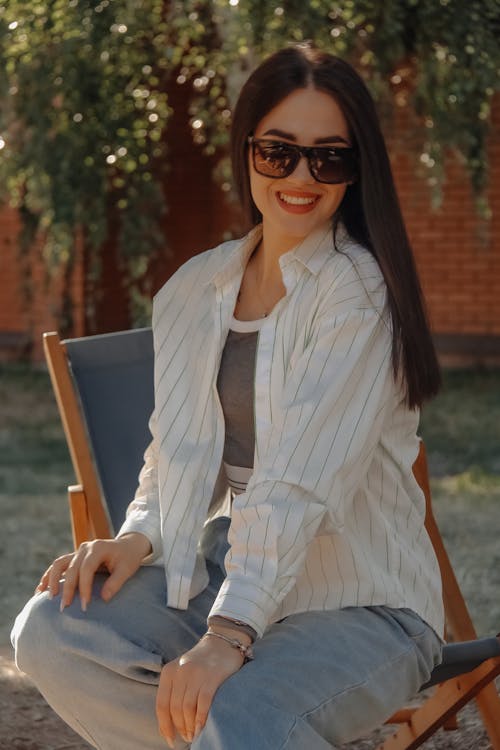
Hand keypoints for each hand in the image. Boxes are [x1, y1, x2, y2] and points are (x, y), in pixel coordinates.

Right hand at [35, 533, 151, 611]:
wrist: (128, 545)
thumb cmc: (129, 557)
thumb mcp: (127, 569)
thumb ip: (116, 582)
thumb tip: (104, 599)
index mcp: (98, 548)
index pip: (86, 568)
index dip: (84, 587)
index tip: (84, 604)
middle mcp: (85, 548)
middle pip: (71, 568)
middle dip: (67, 588)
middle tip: (65, 608)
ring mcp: (78, 551)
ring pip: (59, 564)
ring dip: (52, 581)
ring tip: (48, 598)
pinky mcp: (74, 557)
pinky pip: (58, 566)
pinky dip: (49, 577)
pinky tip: (42, 590)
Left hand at [156, 632, 246, 746]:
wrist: (223, 641)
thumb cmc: (201, 662)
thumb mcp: (181, 671)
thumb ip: (174, 691)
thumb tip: (168, 724)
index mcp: (169, 671)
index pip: (161, 705)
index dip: (164, 726)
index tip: (170, 740)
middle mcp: (180, 671)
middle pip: (175, 709)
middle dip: (179, 728)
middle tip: (186, 737)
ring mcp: (196, 673)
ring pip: (187, 708)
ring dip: (190, 726)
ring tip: (194, 735)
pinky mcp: (212, 676)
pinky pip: (203, 703)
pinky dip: (201, 719)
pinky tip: (201, 727)